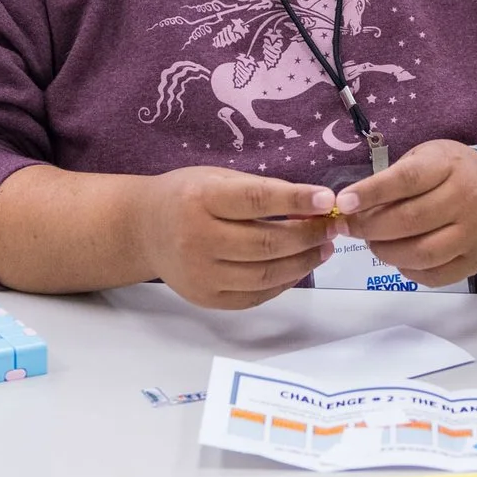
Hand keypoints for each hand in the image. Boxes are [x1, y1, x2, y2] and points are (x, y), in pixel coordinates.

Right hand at [135, 166, 334, 310]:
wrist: (144, 229)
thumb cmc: (187, 195)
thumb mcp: (218, 178)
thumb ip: (261, 191)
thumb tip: (313, 205)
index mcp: (200, 200)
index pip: (256, 200)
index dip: (295, 200)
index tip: (327, 199)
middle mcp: (197, 239)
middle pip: (266, 243)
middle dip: (308, 236)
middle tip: (332, 227)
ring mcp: (200, 274)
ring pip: (265, 274)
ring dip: (303, 262)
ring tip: (323, 248)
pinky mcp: (205, 298)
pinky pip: (255, 296)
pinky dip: (283, 282)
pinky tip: (298, 267)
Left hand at [337, 141, 476, 287]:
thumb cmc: (449, 171)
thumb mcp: (424, 158)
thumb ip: (393, 179)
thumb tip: (353, 207)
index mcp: (448, 167)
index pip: (407, 180)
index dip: (371, 193)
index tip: (342, 203)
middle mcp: (465, 200)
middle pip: (410, 220)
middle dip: (369, 227)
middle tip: (348, 227)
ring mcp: (472, 234)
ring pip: (422, 253)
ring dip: (386, 252)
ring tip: (373, 242)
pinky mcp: (473, 261)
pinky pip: (434, 275)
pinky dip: (407, 269)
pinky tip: (397, 256)